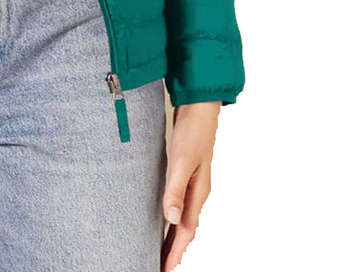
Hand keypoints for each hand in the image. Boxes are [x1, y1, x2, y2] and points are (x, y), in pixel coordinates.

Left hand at [161, 101, 219, 271]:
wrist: (199, 106)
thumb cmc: (192, 130)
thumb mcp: (181, 160)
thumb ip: (176, 189)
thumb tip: (172, 219)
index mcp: (199, 192)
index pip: (187, 231)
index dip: (176, 251)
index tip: (166, 269)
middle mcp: (198, 191)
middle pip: (186, 228)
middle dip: (175, 249)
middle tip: (162, 266)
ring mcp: (193, 182)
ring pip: (184, 217)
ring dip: (174, 235)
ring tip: (162, 250)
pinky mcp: (186, 172)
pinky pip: (180, 203)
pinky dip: (174, 216)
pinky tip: (167, 217)